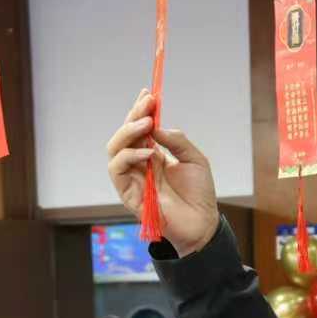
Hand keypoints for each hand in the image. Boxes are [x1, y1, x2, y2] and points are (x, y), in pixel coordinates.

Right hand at [105, 89, 220, 255]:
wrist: (202, 224)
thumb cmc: (199, 194)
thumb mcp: (195, 159)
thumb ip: (176, 140)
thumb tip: (157, 126)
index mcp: (152, 154)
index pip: (139, 128)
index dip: (140, 110)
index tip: (149, 94)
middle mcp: (139, 164)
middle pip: (124, 135)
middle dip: (134, 116)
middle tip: (148, 104)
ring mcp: (132, 178)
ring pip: (114, 149)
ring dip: (128, 133)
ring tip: (147, 125)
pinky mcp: (128, 193)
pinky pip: (117, 169)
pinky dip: (130, 157)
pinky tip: (148, 153)